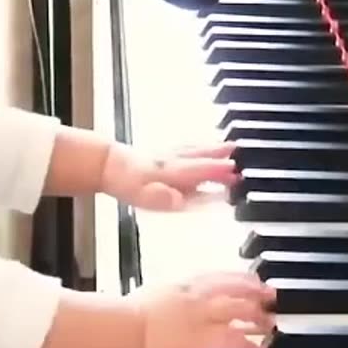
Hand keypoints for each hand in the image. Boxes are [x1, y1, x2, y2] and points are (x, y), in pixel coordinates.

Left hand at [101, 143, 237, 210]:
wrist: (106, 164)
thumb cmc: (125, 182)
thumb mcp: (142, 196)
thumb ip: (162, 198)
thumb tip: (178, 200)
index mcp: (170, 172)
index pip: (199, 171)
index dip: (217, 172)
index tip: (236, 171)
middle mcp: (173, 161)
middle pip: (201, 158)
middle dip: (222, 158)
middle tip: (242, 156)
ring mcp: (169, 155)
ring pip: (196, 151)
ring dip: (214, 150)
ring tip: (232, 147)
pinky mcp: (164, 153)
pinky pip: (189, 148)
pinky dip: (201, 146)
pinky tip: (204, 147)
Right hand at [131, 271, 275, 347]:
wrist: (126, 330)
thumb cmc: (131, 316)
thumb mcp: (156, 294)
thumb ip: (175, 297)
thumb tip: (182, 303)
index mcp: (186, 284)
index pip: (222, 276)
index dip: (243, 279)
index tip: (256, 282)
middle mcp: (198, 297)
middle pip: (237, 291)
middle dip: (258, 294)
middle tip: (272, 299)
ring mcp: (203, 318)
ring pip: (240, 312)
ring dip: (258, 318)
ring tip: (270, 325)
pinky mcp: (204, 340)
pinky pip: (233, 340)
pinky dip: (250, 344)